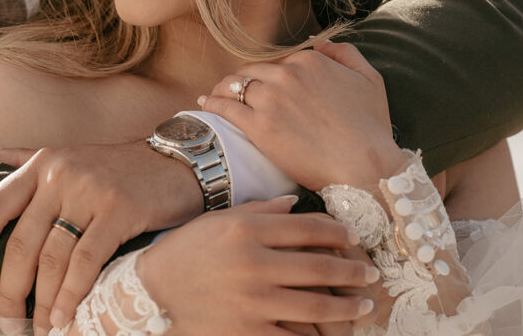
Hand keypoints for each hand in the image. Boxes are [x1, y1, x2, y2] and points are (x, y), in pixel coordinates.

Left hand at [0, 141, 203, 330]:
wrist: (176, 161)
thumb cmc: (116, 166)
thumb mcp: (65, 154)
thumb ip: (20, 157)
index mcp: (41, 164)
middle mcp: (60, 175)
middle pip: (21, 243)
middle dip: (11, 290)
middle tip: (9, 322)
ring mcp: (89, 192)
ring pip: (53, 258)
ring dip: (43, 301)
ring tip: (40, 328)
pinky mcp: (119, 211)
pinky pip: (86, 261)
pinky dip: (72, 294)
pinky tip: (65, 316)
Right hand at [136, 201, 377, 334]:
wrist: (152, 293)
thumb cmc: (186, 252)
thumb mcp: (217, 221)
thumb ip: (257, 210)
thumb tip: (293, 202)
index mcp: (246, 231)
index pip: (306, 228)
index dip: (336, 233)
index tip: (352, 238)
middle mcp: (252, 264)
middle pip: (318, 266)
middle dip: (352, 271)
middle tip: (370, 274)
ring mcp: (252, 301)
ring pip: (316, 305)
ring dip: (347, 307)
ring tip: (363, 305)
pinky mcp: (247, 331)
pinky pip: (293, 335)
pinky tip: (331, 334)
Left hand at [201, 41, 403, 190]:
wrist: (365, 167)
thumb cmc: (372, 129)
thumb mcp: (370, 79)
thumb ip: (345, 54)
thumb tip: (321, 43)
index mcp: (310, 61)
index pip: (278, 61)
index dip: (269, 74)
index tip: (262, 85)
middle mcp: (287, 75)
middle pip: (252, 70)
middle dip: (241, 79)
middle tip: (232, 90)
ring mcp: (270, 100)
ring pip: (233, 85)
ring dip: (222, 88)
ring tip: (215, 96)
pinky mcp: (258, 126)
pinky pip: (224, 107)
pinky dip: (212, 103)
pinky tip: (205, 105)